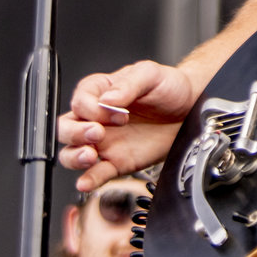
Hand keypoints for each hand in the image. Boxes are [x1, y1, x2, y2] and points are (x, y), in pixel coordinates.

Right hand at [56, 61, 198, 191]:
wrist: (191, 109)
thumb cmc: (169, 87)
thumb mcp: (150, 75)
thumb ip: (128, 85)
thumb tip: (107, 100)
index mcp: (100, 92)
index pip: (80, 102)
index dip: (92, 109)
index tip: (115, 112)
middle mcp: (97, 118)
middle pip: (65, 128)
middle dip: (76, 132)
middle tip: (98, 132)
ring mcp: (104, 142)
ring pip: (71, 153)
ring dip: (74, 157)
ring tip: (90, 156)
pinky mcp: (116, 162)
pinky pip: (95, 174)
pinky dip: (88, 180)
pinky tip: (86, 182)